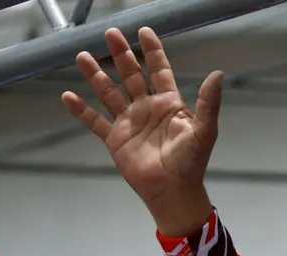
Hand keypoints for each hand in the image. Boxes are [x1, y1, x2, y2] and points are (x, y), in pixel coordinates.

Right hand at [63, 27, 219, 236]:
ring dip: (96, 75)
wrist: (173, 191)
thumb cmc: (191, 162)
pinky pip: (95, 121)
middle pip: (131, 75)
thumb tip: (218, 75)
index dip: (152, 52)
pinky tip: (68, 96)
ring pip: (109, 92)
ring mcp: (129, 122)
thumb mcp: (204, 130)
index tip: (144, 31)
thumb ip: (208, 102)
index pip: (159, 71)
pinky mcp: (115, 139)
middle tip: (110, 32)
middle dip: (121, 54)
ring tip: (83, 56)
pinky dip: (81, 110)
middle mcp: (147, 109)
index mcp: (169, 104)